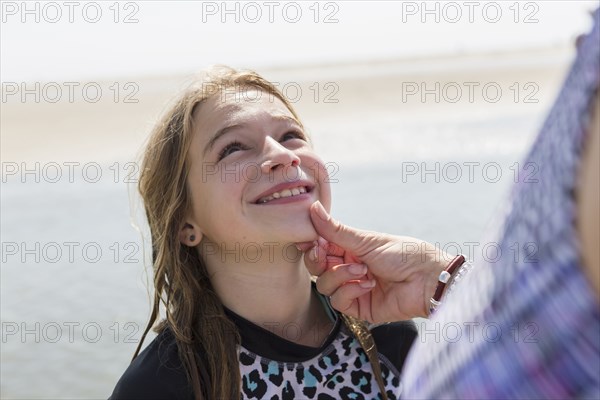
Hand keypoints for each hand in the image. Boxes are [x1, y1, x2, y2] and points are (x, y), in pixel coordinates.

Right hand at [297, 201, 450, 320]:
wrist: (427, 279)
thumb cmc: (403, 254)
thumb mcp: (366, 240)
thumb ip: (335, 230)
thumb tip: (314, 208)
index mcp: (350, 248)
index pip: (320, 247)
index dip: (312, 245)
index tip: (310, 240)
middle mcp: (349, 268)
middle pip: (316, 267)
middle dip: (318, 260)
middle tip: (325, 252)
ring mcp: (353, 288)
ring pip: (324, 285)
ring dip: (340, 275)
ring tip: (362, 269)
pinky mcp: (359, 307)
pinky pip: (339, 301)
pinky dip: (350, 291)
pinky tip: (369, 284)